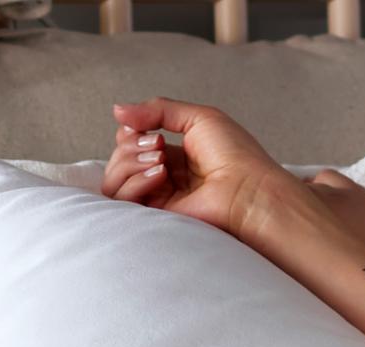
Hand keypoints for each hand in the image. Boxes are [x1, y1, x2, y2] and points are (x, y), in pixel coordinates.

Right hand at [102, 97, 300, 238]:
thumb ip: (158, 110)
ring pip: (114, 179)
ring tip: (160, 162)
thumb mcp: (199, 118)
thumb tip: (117, 110)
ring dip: (129, 162)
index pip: (131, 141)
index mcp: (175, 155)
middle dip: (130, 145)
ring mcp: (160, 198)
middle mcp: (164, 177)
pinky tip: (160, 176)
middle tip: (158, 146)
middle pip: (119, 158)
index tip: (153, 131)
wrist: (250, 190)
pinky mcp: (157, 217)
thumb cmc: (236, 155)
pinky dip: (134, 182)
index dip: (132, 131)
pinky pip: (123, 199)